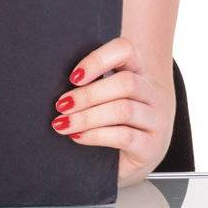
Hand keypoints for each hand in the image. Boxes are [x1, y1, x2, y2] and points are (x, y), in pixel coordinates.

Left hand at [51, 36, 171, 185]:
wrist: (139, 157)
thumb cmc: (113, 121)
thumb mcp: (105, 96)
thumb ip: (89, 83)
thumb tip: (50, 80)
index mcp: (140, 72)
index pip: (126, 50)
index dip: (98, 59)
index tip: (73, 77)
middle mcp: (154, 94)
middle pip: (126, 83)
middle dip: (87, 95)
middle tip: (61, 105)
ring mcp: (157, 121)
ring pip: (123, 110)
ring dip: (87, 117)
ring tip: (62, 123)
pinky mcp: (152, 148)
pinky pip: (125, 136)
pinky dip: (95, 135)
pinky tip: (77, 137)